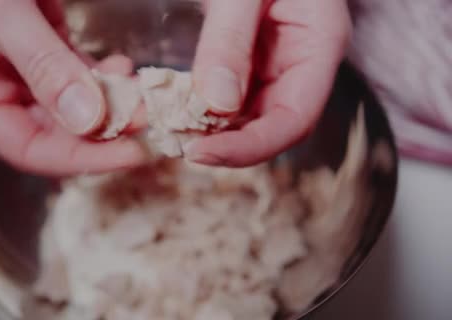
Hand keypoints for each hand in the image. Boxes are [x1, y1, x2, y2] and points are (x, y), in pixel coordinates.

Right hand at [0, 0, 145, 175]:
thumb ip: (42, 63)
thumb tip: (87, 118)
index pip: (29, 148)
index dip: (81, 158)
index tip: (129, 153)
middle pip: (56, 135)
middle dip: (104, 132)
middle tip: (147, 122)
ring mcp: (21, 75)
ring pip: (73, 109)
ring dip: (109, 106)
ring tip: (141, 94)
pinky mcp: (44, 54)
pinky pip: (78, 78)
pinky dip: (103, 78)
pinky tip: (123, 71)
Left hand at [187, 0, 350, 165]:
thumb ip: (230, 39)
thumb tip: (213, 104)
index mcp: (321, 45)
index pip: (295, 118)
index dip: (251, 146)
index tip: (203, 153)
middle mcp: (303, 64)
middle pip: (274, 126)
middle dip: (229, 145)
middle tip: (181, 147)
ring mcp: (280, 65)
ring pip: (252, 117)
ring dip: (215, 132)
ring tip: (175, 133)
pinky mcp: (256, 62)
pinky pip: (235, 97)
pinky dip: (207, 110)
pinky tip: (181, 110)